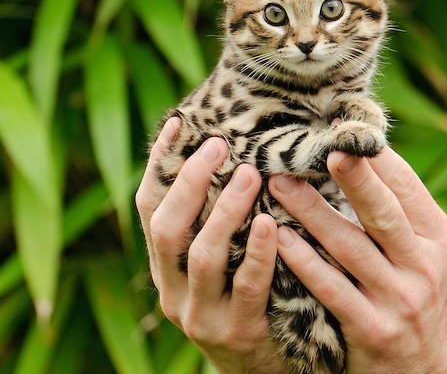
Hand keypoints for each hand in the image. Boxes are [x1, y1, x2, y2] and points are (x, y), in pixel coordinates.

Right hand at [135, 118, 289, 373]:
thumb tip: (234, 149)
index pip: (149, 208)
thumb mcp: (225, 262)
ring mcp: (201, 315)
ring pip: (202, 256)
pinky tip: (272, 223)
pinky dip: (258, 252)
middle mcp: (172, 291)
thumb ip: (220, 220)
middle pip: (167, 229)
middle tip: (219, 145)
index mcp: (165, 268)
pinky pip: (247, 287)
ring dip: (226, 211)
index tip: (178, 123)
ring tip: (250, 174)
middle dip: (191, 183)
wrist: (265, 371)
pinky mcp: (237, 333)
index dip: (160, 164)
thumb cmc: (252, 301)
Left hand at [269, 147, 446, 373]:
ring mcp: (399, 300)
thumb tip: (365, 158)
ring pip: (350, 247)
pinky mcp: (373, 330)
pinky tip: (278, 239)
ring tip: (279, 184)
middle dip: (353, 178)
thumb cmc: (421, 301)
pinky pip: (331, 289)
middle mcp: (424, 266)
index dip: (376, 159)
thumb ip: (402, 217)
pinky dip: (303, 262)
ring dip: (311, 213)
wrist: (432, 373)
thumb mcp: (429, 257)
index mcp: (438, 239)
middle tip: (321, 147)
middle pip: (383, 213)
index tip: (343, 131)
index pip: (407, 188)